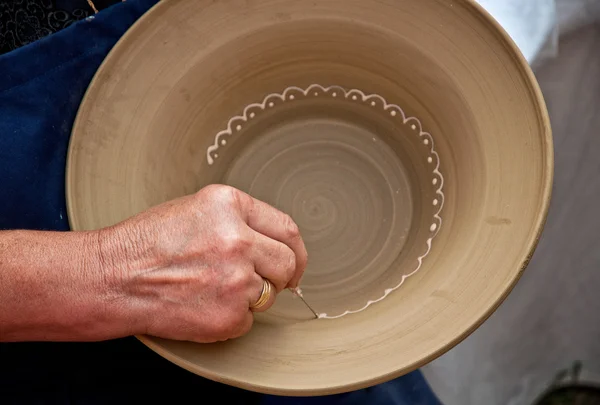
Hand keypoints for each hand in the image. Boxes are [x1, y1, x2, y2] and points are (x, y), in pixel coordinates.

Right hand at [99, 184, 307, 342]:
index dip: (294, 250)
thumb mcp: (196, 210)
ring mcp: (236, 279)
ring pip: (268, 293)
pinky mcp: (228, 315)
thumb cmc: (147, 244)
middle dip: (281, 276)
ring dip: (249, 296)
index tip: (294, 263)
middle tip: (260, 282)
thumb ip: (239, 220)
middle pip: (287, 263)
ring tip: (211, 289)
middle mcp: (238, 239)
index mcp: (230, 205)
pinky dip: (230, 318)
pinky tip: (201, 305)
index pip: (287, 228)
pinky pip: (247, 320)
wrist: (114, 278)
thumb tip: (275, 243)